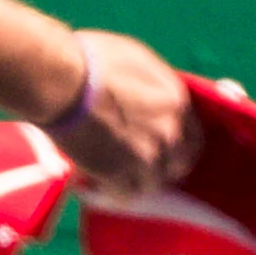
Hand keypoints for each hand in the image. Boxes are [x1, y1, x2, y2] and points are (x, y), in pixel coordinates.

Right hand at [42, 29, 201, 194]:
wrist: (61, 81)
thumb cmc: (93, 59)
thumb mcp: (138, 60)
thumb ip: (154, 85)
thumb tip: (154, 96)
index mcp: (177, 101)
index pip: (194, 137)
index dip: (179, 145)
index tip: (165, 148)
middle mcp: (169, 131)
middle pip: (179, 164)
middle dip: (164, 167)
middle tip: (143, 166)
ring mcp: (146, 155)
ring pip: (153, 183)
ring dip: (138, 181)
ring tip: (119, 177)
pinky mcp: (118, 174)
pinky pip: (125, 195)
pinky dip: (114, 193)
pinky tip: (101, 186)